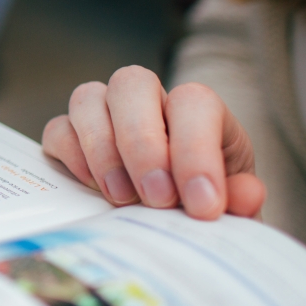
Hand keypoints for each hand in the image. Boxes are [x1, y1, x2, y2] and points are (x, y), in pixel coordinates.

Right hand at [42, 66, 264, 219]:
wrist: (178, 221)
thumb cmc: (206, 207)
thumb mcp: (234, 211)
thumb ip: (243, 204)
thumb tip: (247, 195)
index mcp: (199, 113)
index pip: (194, 103)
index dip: (196, 151)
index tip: (203, 206)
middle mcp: (149, 102)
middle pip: (132, 83)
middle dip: (142, 143)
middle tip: (157, 200)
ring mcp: (105, 114)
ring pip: (88, 98)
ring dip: (102, 149)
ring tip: (122, 200)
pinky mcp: (71, 136)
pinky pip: (58, 130)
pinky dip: (72, 158)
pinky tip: (93, 191)